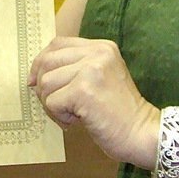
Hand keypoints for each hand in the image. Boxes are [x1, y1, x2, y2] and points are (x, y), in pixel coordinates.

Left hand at [27, 36, 158, 166]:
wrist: (143, 133)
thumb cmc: (119, 113)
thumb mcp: (101, 78)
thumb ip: (76, 68)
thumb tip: (35, 75)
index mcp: (102, 47)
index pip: (58, 44)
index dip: (41, 62)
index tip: (37, 81)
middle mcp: (97, 53)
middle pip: (47, 61)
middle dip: (43, 87)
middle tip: (57, 106)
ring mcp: (91, 70)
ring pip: (46, 83)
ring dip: (52, 105)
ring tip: (71, 115)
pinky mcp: (84, 90)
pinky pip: (52, 102)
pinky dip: (58, 116)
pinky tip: (76, 122)